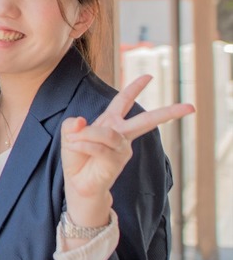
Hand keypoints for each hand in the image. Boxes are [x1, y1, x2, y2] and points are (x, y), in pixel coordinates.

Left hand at [61, 75, 193, 227]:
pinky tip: (74, 145)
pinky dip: (84, 145)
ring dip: (88, 135)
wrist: (78, 183)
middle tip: (190, 107)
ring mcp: (122, 149)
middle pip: (146, 120)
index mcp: (111, 122)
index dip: (134, 87)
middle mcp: (121, 134)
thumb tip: (80, 120)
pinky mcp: (117, 161)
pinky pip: (100, 148)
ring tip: (73, 140)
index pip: (123, 101)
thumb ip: (71, 124)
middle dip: (168, 112)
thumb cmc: (77, 157)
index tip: (149, 76)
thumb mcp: (69, 135)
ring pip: (108, 134)